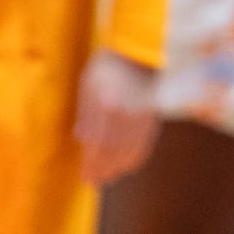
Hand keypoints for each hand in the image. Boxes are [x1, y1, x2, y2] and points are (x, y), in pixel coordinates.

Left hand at [74, 49, 159, 184]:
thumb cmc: (109, 65)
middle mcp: (124, 114)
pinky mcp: (151, 117)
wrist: (140, 51)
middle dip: (103, 170)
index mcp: (105, 105)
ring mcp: (140, 117)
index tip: (86, 177)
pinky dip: (135, 158)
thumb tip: (82, 138)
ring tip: (109, 177)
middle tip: (95, 182)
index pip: (97, 144)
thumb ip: (86, 112)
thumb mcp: (89, 83)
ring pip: (129, 151)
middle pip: (112, 152)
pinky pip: (144, 144)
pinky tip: (128, 165)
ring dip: (118, 168)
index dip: (91, 164)